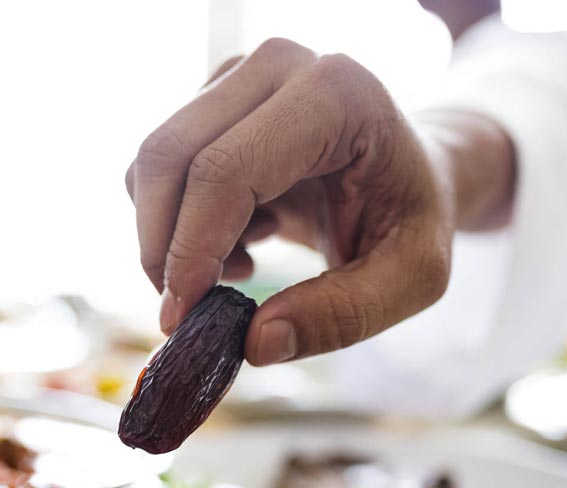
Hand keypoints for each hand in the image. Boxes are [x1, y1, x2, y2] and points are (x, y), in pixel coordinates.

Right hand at [125, 39, 457, 364]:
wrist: (411, 174)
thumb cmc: (413, 219)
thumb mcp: (412, 279)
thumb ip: (343, 315)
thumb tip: (253, 343)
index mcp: (337, 94)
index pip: (226, 170)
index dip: (192, 250)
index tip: (183, 318)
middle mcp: (280, 65)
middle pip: (170, 157)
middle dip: (162, 248)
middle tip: (188, 311)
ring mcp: (239, 74)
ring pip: (153, 165)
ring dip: (172, 237)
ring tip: (241, 267)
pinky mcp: (212, 96)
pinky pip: (157, 170)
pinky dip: (177, 223)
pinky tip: (239, 241)